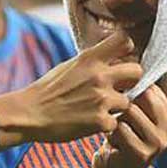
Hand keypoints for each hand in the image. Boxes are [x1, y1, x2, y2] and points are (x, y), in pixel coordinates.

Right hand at [0, 32, 142, 143]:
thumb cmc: (46, 91)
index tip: (120, 60)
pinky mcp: (100, 121)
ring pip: (128, 102)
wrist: (29, 114)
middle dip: (130, 81)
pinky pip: (115, 123)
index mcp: (90, 59)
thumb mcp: (69, 66)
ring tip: (96, 110)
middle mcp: (99, 76)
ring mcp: (102, 99)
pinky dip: (104, 126)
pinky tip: (89, 124)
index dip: (127, 51)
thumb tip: (111, 55)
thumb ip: (92, 61)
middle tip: (117, 89)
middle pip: (137, 71)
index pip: (125, 41)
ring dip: (115, 108)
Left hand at [80, 84, 166, 167]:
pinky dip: (110, 134)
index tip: (118, 95)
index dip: (130, 88)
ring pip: (129, 111)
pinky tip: (113, 143)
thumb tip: (131, 60)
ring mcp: (159, 142)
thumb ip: (139, 96)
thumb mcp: (133, 116)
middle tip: (116, 118)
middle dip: (123, 104)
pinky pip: (119, 129)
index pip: (151, 88)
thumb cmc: (120, 138)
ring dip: (115, 120)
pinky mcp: (143, 153)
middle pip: (142, 96)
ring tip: (116, 131)